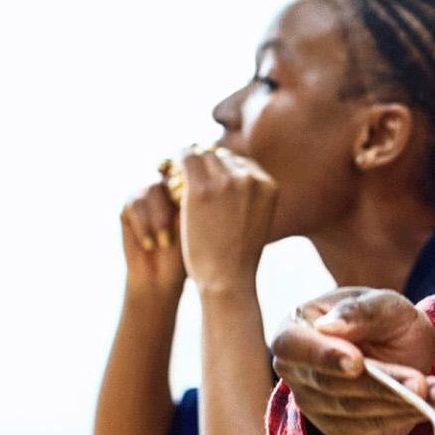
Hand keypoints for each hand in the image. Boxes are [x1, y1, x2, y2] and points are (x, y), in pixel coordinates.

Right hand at [119, 180, 185, 295]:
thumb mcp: (196, 226)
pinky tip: (151, 244)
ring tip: (164, 243)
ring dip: (158, 218)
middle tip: (176, 234)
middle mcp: (167, 186)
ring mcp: (146, 195)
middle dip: (173, 208)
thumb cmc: (189, 253)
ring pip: (149, 190)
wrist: (162, 277)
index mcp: (190, 187)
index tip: (190, 214)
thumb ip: (192, 203)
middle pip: (167, 178)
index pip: (187, 172)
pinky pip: (134, 205)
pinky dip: (143, 226)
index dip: (187, 187)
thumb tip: (189, 187)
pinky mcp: (129, 208)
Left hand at [179, 147, 278, 293]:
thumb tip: (228, 183)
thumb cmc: (238, 259)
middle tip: (186, 174)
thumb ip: (247, 198)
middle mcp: (250, 178)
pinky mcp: (201, 189)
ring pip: (204, 155)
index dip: (221, 168)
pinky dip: (175, 161)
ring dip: (190, 163)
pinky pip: (186, 159)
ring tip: (174, 173)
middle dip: (205, 164)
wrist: (227, 279)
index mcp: (268, 185)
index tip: (206, 177)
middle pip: (222, 156)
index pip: (241, 163)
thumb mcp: (255, 222)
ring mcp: (227, 182)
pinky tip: (166, 169)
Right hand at [268, 288, 434, 434]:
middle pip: (331, 384)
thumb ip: (361, 310)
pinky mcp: (339, 429)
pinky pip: (370, 428)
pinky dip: (406, 416)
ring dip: (400, 403)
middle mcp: (296, 371)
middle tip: (419, 383)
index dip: (322, 356)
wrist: (401, 354)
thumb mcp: (384, 304)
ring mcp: (315, 404)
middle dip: (381, 385)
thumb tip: (329, 325)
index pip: (292, 345)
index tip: (356, 363)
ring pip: (353, 411)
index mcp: (295, 328)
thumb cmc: (384, 321)